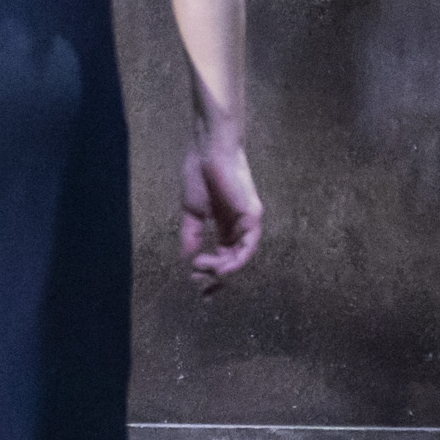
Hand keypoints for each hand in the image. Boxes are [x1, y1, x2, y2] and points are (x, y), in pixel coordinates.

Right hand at [180, 130, 264, 285]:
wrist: (208, 151)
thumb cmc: (199, 174)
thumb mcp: (192, 210)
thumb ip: (192, 234)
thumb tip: (186, 257)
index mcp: (226, 225)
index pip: (223, 255)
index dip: (210, 271)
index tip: (196, 284)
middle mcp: (240, 227)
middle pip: (234, 261)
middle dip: (217, 277)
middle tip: (201, 288)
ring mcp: (248, 223)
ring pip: (241, 257)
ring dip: (222, 269)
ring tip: (202, 269)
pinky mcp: (253, 216)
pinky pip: (247, 246)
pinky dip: (234, 260)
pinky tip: (217, 264)